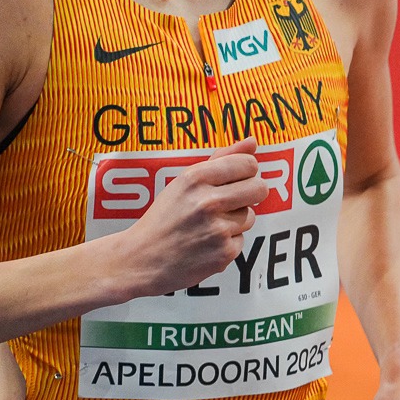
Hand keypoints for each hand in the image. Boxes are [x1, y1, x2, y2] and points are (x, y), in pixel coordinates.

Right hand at [124, 138, 267, 295]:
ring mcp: (217, 229)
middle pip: (259, 188)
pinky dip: (228, 243)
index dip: (246, 172)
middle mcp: (208, 202)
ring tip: (207, 226)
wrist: (140, 259)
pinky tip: (205, 244)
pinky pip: (242, 240)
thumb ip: (221, 159)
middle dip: (250, 193)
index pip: (248, 164)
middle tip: (230, 201)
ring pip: (250, 216)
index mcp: (195, 178)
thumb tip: (253, 141)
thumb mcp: (184, 182)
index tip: (236, 178)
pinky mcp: (224, 253)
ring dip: (235, 221)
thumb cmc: (165, 217)